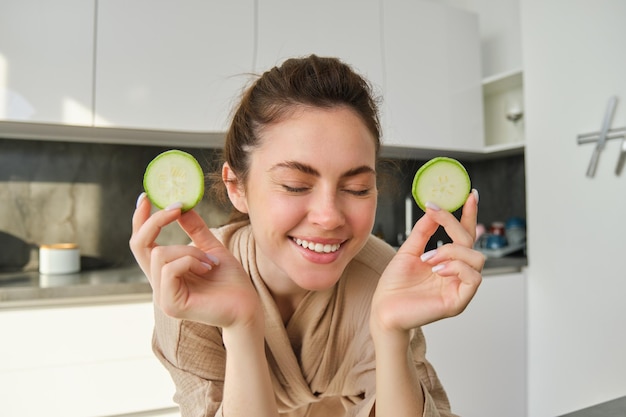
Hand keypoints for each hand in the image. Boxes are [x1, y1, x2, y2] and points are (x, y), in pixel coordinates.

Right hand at [129, 195, 261, 328]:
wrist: (247, 307)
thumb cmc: (231, 281)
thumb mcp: (212, 248)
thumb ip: (195, 230)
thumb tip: (181, 206)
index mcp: (165, 271)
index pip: (141, 243)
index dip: (140, 220)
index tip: (146, 197)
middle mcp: (159, 284)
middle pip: (139, 245)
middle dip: (156, 221)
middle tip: (176, 207)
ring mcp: (162, 296)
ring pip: (160, 254)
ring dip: (189, 250)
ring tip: (210, 262)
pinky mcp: (171, 305)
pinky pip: (171, 269)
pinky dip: (191, 261)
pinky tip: (208, 269)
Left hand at [371, 191, 483, 335]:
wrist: (383, 310)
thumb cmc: (394, 285)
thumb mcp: (408, 250)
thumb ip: (423, 231)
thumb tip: (434, 209)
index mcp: (447, 261)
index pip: (464, 235)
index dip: (469, 215)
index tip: (470, 194)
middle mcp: (457, 274)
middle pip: (472, 242)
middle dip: (455, 225)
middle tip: (436, 214)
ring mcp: (460, 288)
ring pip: (477, 258)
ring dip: (452, 251)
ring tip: (429, 258)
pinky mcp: (459, 302)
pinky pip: (474, 278)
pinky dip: (456, 267)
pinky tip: (438, 269)